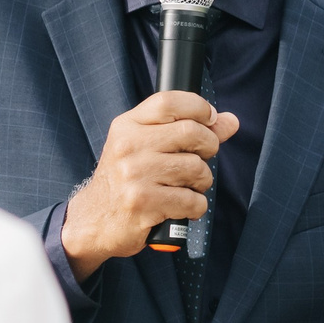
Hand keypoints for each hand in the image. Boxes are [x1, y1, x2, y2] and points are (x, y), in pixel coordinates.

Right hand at [62, 91, 240, 281]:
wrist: (93, 221)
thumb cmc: (126, 181)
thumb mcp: (146, 148)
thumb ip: (187, 130)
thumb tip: (230, 121)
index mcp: (127, 126)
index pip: (168, 102)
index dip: (199, 108)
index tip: (210, 120)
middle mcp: (128, 146)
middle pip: (190, 132)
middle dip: (208, 147)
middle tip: (201, 160)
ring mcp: (134, 175)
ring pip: (196, 168)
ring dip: (202, 181)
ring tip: (188, 187)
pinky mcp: (142, 203)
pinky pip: (191, 200)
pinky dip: (196, 207)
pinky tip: (182, 208)